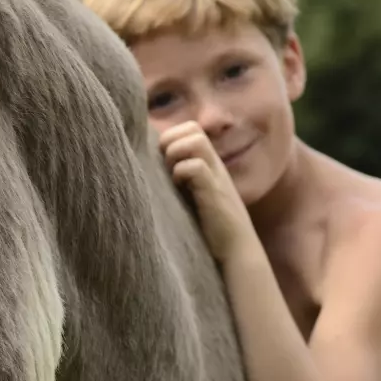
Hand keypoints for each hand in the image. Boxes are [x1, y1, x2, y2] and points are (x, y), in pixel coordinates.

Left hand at [158, 121, 256, 263]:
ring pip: (195, 139)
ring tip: (171, 176)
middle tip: (164, 166)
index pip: (189, 128)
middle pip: (192, 128)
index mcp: (208, 163)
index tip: (161, 162)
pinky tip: (179, 189)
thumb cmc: (208, 229)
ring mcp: (217, 177)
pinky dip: (182, 173)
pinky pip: (196, 166)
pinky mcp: (215, 193)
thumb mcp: (190, 197)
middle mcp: (214, 165)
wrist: (236, 252)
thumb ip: (177, 181)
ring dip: (176, 153)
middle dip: (171, 141)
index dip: (171, 137)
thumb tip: (145, 170)